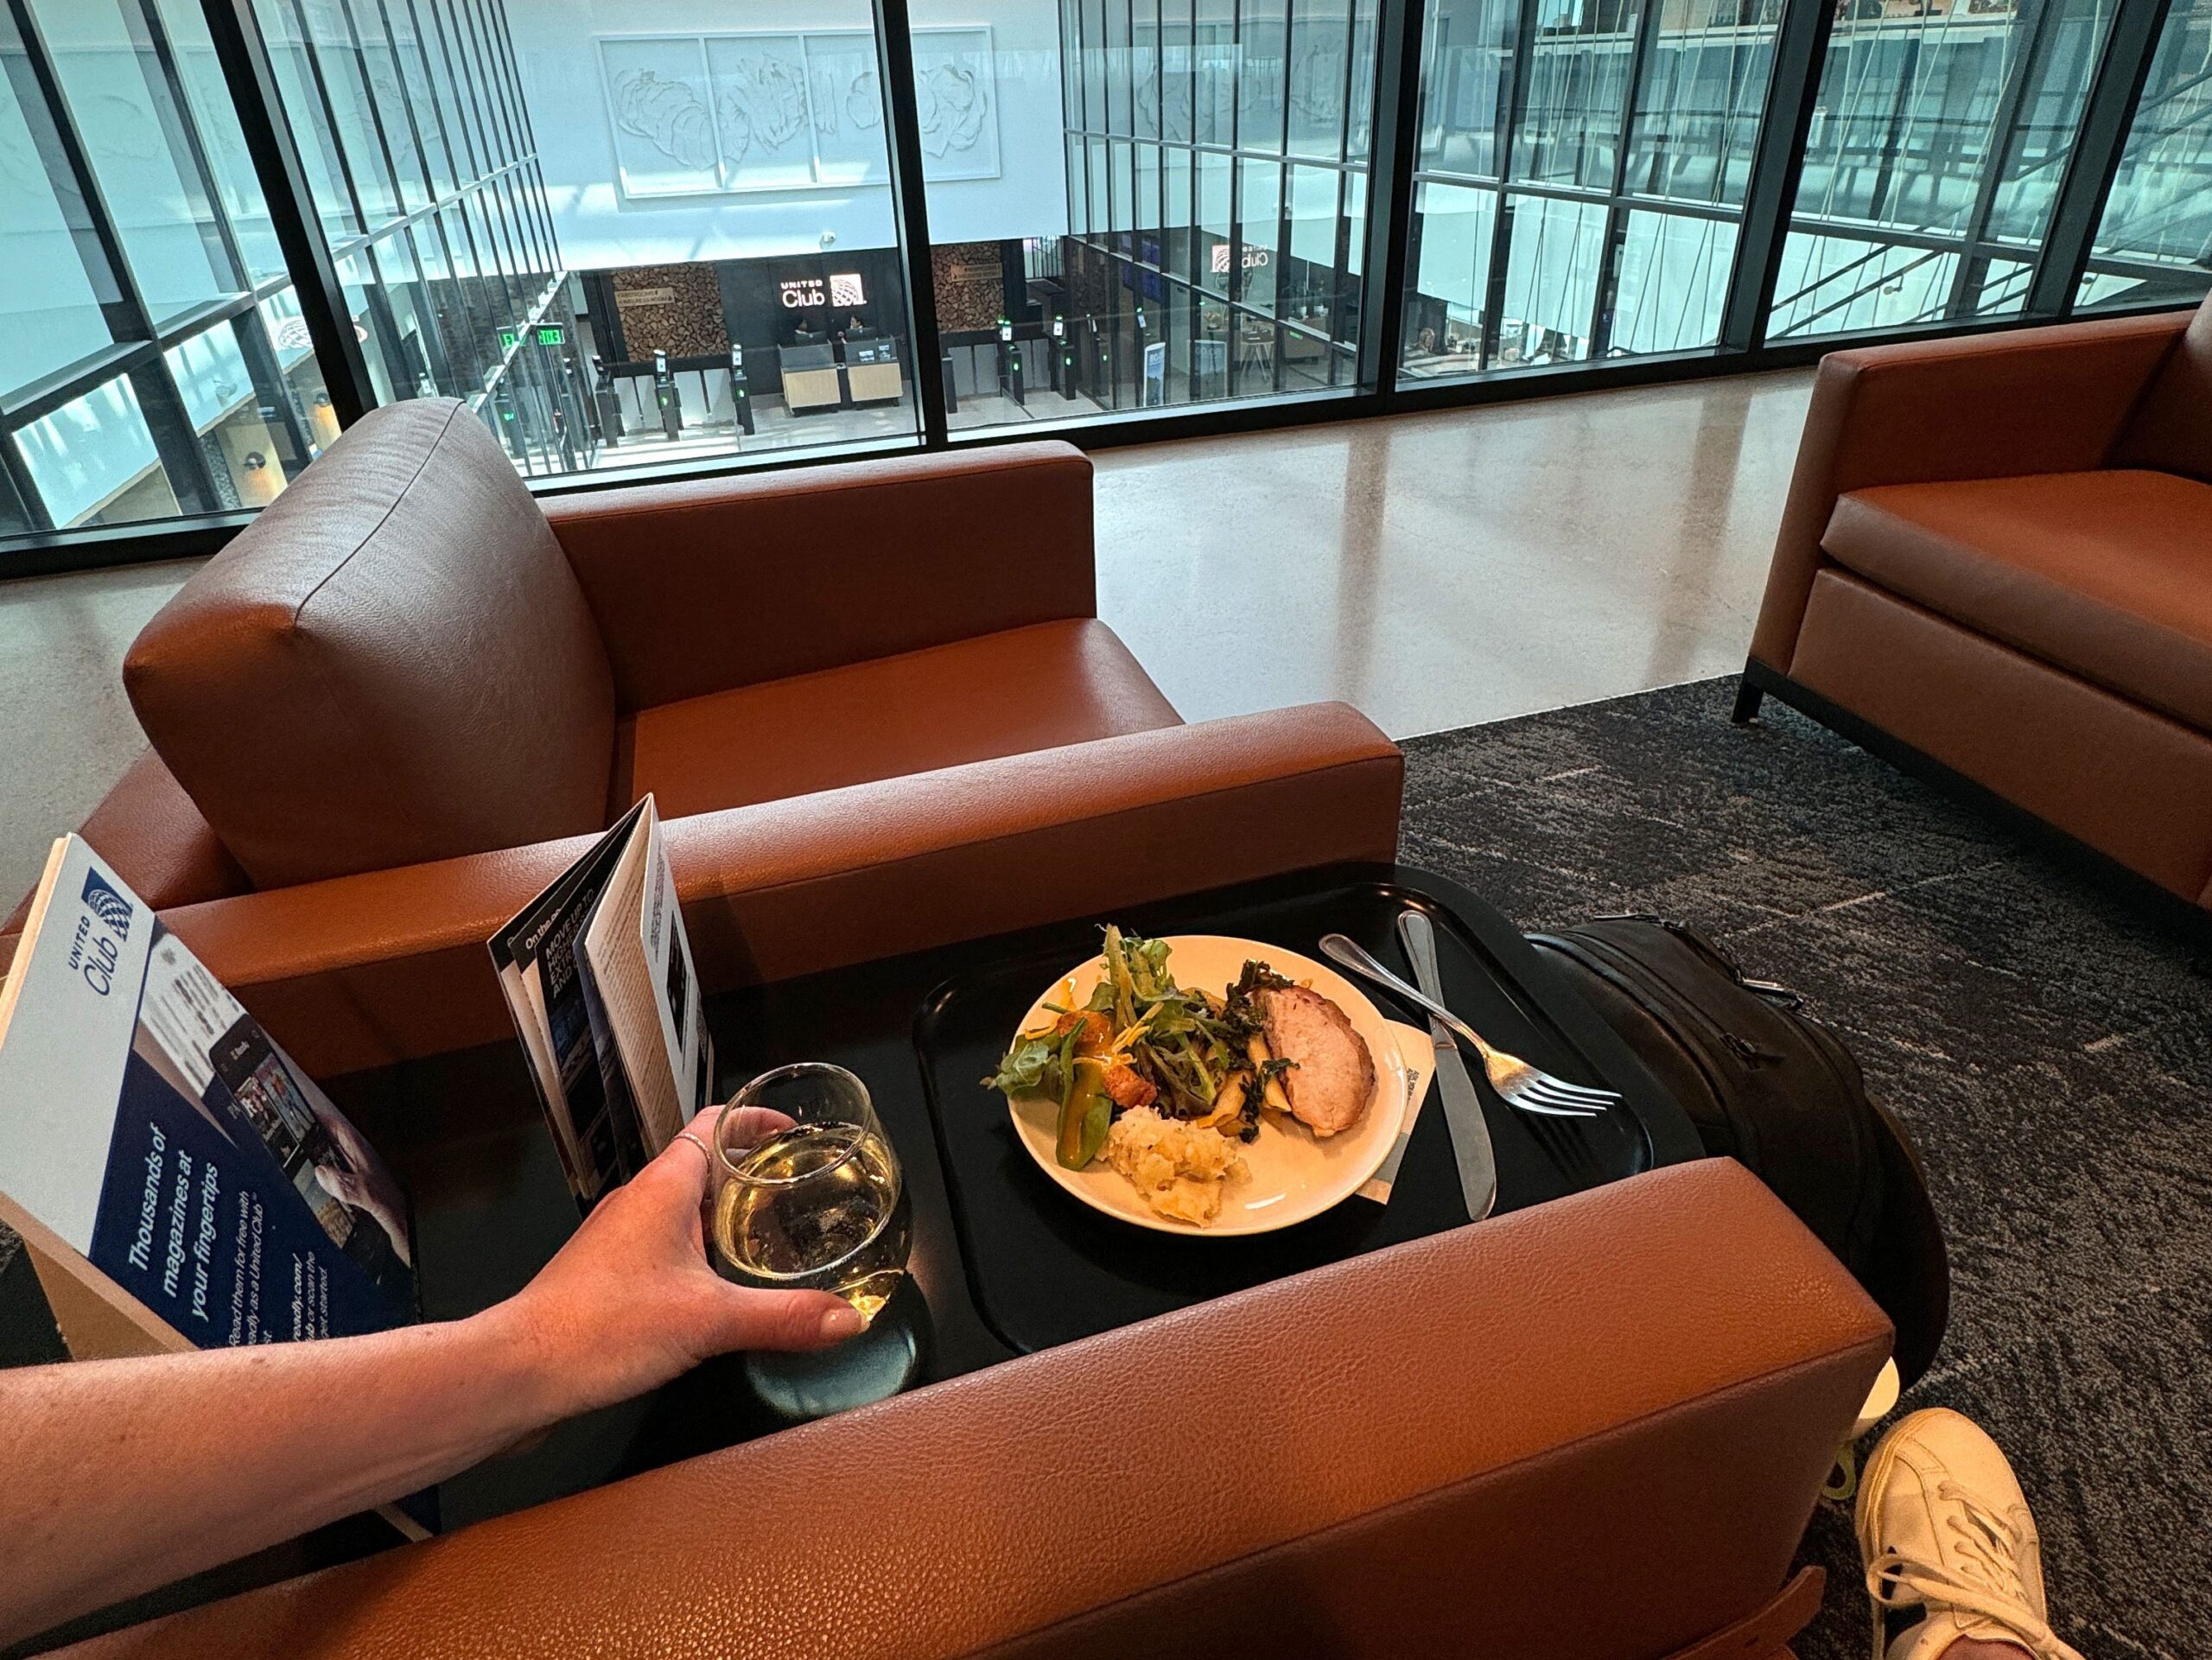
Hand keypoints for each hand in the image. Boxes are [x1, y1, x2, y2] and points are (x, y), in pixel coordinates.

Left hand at [490, 1109, 861, 1417]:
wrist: (519, 1373)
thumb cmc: (596, 1329)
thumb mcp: (710, 1320)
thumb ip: (785, 1317)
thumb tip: (845, 1318)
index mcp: (663, 1188)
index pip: (715, 1124)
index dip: (755, 1120)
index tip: (791, 1129)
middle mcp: (638, 1204)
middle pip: (702, 1166)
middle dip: (751, 1175)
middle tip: (795, 1191)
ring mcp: (618, 1241)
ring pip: (681, 1211)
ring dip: (723, 1219)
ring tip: (768, 1242)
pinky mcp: (606, 1280)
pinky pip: (662, 1251)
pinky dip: (698, 1258)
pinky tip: (718, 1294)